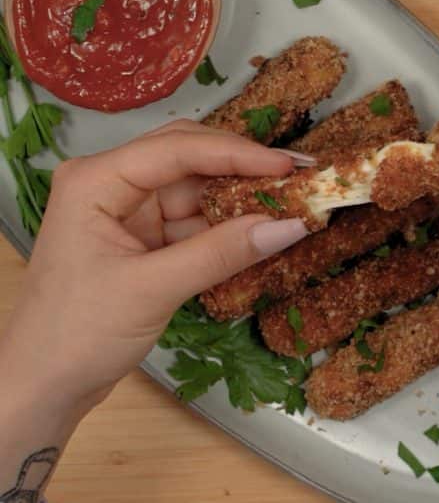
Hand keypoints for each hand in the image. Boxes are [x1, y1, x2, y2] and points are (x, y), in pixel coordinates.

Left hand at [0, 120, 310, 414]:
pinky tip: (263, 226)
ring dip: (242, 196)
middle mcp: (114, 183)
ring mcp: (131, 210)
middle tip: (297, 173)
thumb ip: (221, 253)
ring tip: (291, 199)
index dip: (237, 153)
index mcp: (97, 180)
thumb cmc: (77, 333)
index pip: (177, 149)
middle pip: (189, 156)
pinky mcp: (147, 236)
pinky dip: (229, 225)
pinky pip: (197, 219)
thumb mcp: (152, 290)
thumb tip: (290, 225)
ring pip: (198, 188)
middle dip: (243, 165)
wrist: (45, 386)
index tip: (287, 166)